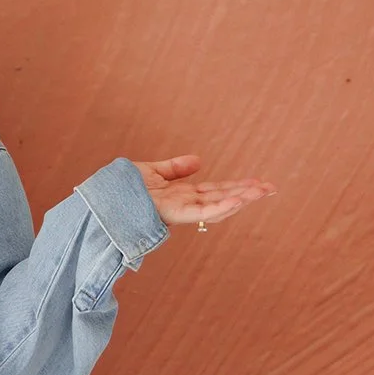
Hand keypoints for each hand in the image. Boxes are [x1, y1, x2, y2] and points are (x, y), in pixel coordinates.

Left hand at [131, 154, 275, 228]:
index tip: (258, 183)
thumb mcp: (152, 172)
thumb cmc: (121, 189)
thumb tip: (200, 161)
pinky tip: (239, 199)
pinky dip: (222, 207)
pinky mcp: (174, 214)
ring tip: (263, 191)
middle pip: (222, 199)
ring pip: (217, 207)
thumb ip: (176, 168)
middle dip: (247, 194)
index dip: (236, 186)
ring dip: (241, 199)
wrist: (102, 200)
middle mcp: (185, 204)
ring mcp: (181, 211)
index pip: (215, 190)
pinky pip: (202, 212)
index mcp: (181, 195)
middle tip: (272, 188)